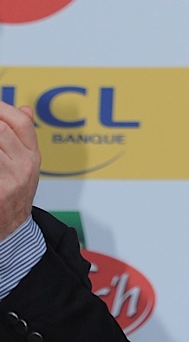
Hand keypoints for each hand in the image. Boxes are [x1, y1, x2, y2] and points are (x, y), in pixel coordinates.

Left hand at [0, 103, 39, 240]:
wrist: (12, 233)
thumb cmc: (16, 197)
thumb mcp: (28, 167)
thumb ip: (24, 139)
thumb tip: (24, 108)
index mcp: (33, 158)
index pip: (21, 123)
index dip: (4, 109)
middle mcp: (23, 167)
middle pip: (1, 131)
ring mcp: (8, 181)